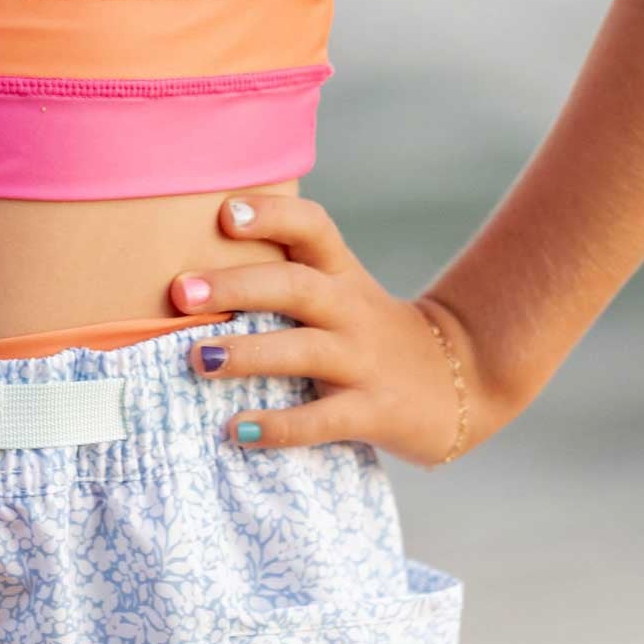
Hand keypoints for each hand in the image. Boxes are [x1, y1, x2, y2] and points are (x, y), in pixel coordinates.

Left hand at [168, 192, 493, 465]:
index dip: (273, 215)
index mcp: (342, 275)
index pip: (312, 228)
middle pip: (297, 287)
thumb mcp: (341, 294)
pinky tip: (237, 430)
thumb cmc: (370, 335)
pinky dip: (280, 426)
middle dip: (237, 286)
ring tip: (199, 358)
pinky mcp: (373, 412)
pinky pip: (322, 419)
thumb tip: (189, 280)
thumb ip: (283, 280)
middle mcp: (352, 311)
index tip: (227, 213)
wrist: (460, 383)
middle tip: (182, 293)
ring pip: (304, 350)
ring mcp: (364, 362)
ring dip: (249, 353)